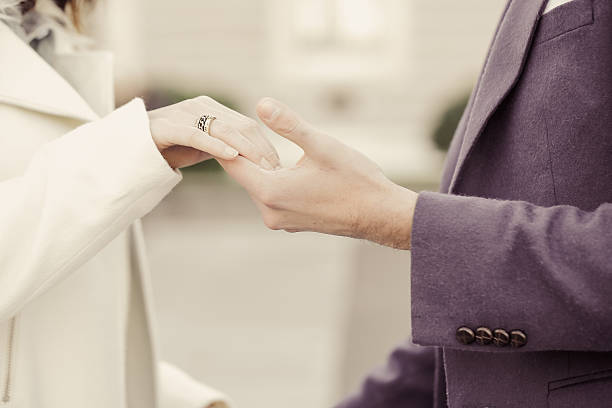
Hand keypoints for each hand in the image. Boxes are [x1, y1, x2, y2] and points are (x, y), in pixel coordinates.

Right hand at [148, 96, 279, 168]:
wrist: (128, 149)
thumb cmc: (167, 149)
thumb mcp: (202, 148)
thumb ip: (224, 148)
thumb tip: (252, 163)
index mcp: (212, 109)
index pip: (247, 126)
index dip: (266, 145)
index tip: (279, 167)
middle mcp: (200, 106)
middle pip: (241, 126)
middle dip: (261, 150)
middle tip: (277, 172)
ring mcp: (183, 114)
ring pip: (223, 129)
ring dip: (246, 150)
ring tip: (262, 168)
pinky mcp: (167, 126)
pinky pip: (196, 135)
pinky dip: (216, 145)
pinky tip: (232, 156)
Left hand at [219, 98, 417, 249]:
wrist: (380, 214)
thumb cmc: (355, 179)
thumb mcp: (322, 146)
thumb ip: (289, 125)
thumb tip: (261, 103)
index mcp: (271, 192)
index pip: (232, 163)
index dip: (226, 141)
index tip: (222, 121)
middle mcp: (269, 211)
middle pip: (244, 175)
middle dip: (245, 151)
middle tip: (241, 124)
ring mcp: (280, 220)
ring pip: (259, 185)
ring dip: (262, 165)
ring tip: (262, 140)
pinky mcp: (292, 223)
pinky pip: (273, 197)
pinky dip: (274, 179)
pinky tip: (286, 165)